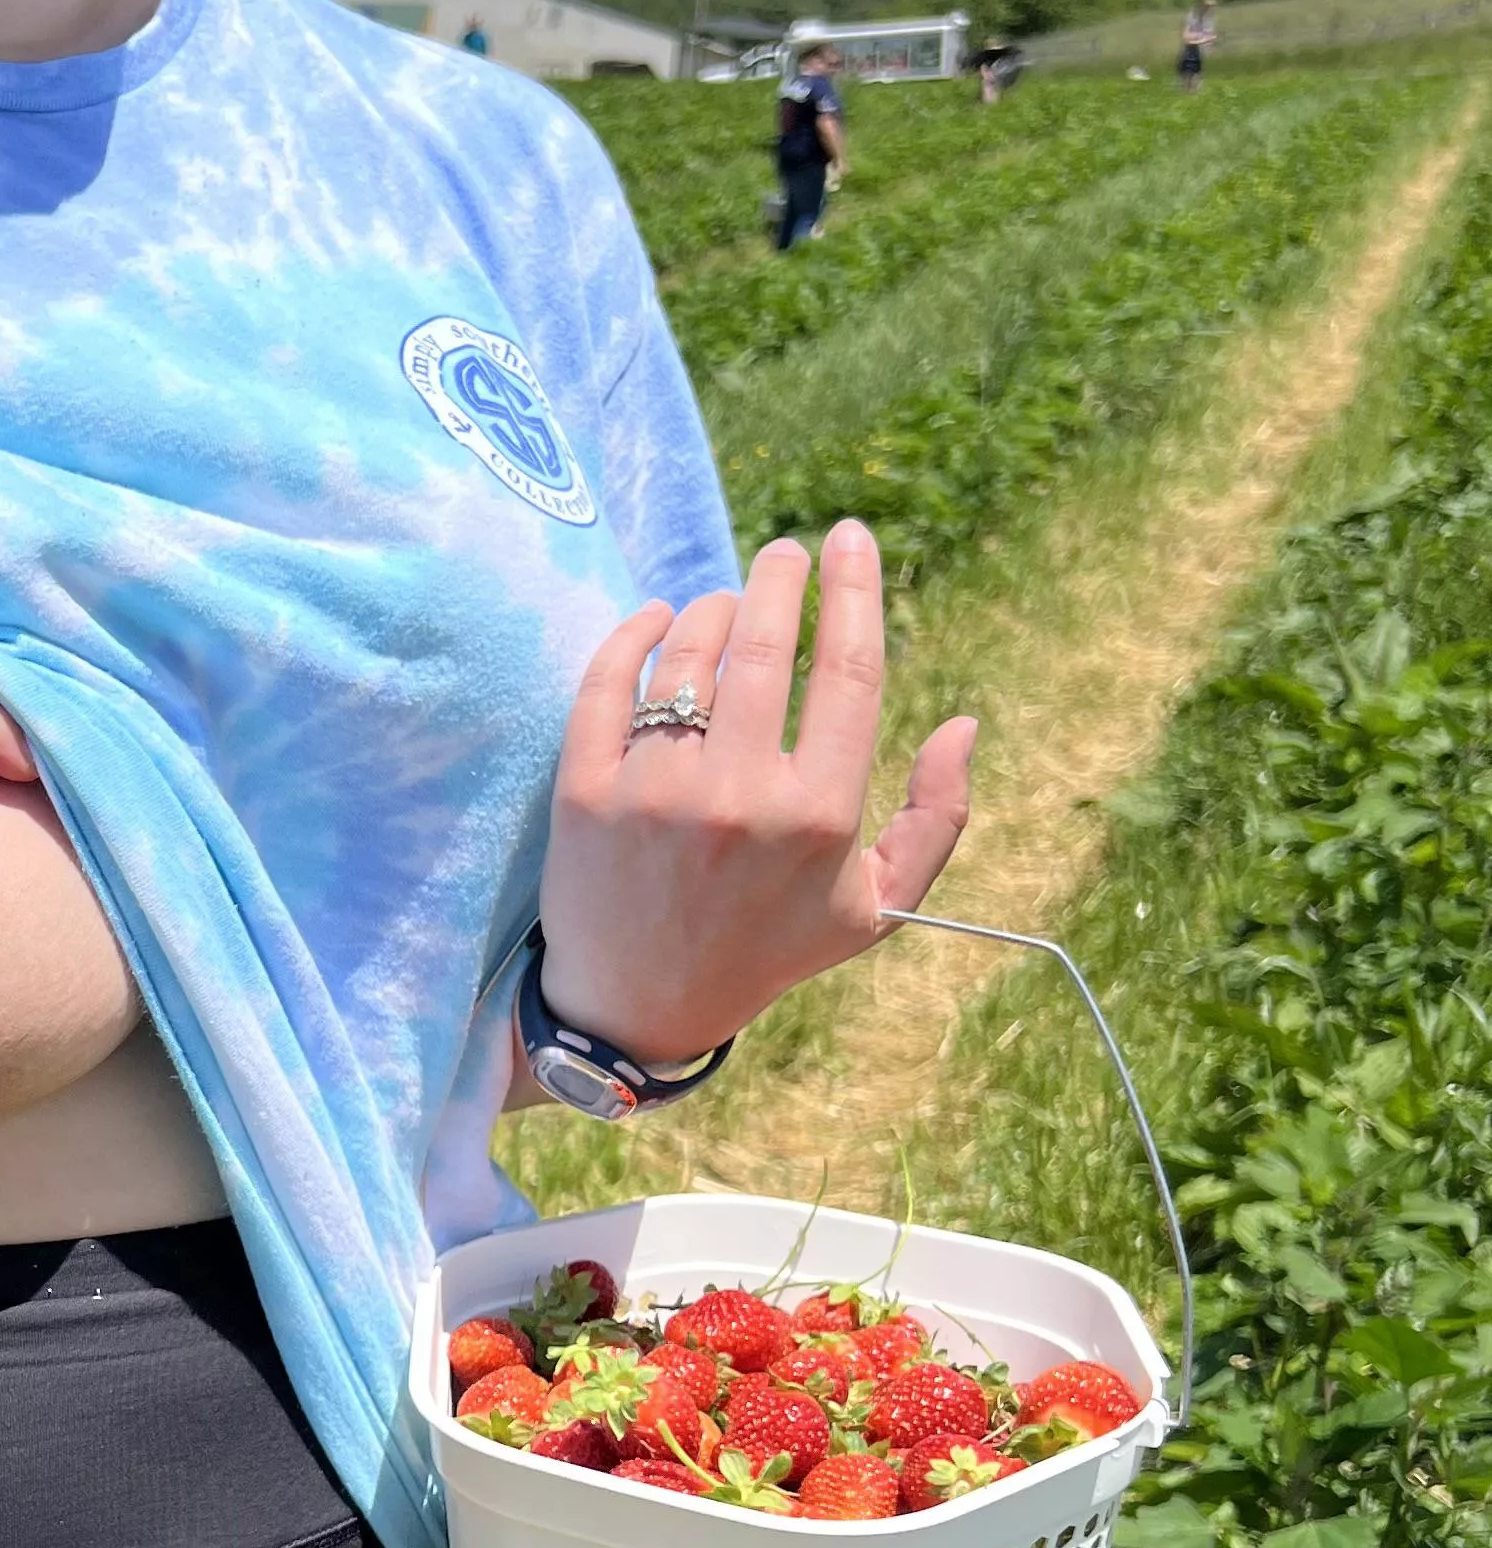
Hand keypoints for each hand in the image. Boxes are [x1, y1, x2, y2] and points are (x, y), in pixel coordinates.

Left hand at [535, 522, 972, 1065]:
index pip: (849, 672)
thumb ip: (938, 821)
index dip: (854, 590)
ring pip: (688, 656)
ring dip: (713, 609)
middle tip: (783, 554)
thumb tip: (964, 724)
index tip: (850, 538)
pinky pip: (608, 683)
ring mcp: (656, 794)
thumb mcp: (875, 909)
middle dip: (779, 579)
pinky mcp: (584, 794)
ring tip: (725, 604)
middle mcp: (738, 799)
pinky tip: (658, 619)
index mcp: (819, 817)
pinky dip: (636, 633)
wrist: (638, 1008)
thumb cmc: (766, 950)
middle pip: (764, 647)